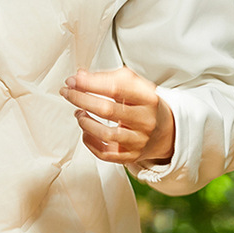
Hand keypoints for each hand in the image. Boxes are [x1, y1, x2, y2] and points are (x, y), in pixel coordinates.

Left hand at [60, 66, 174, 165]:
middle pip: (108, 110)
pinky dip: (90, 142)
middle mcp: (145, 121)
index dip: (91, 83)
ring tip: (78, 113)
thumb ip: (107, 78)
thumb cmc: (144, 104)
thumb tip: (80, 76)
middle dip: (82, 99)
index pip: (116, 88)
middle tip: (68, 93)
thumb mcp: (134, 85)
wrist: (166, 131)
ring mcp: (139, 141)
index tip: (74, 80)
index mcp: (148, 98)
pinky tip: (86, 131)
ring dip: (85, 122)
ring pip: (106, 134)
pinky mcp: (131, 156)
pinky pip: (105, 153)